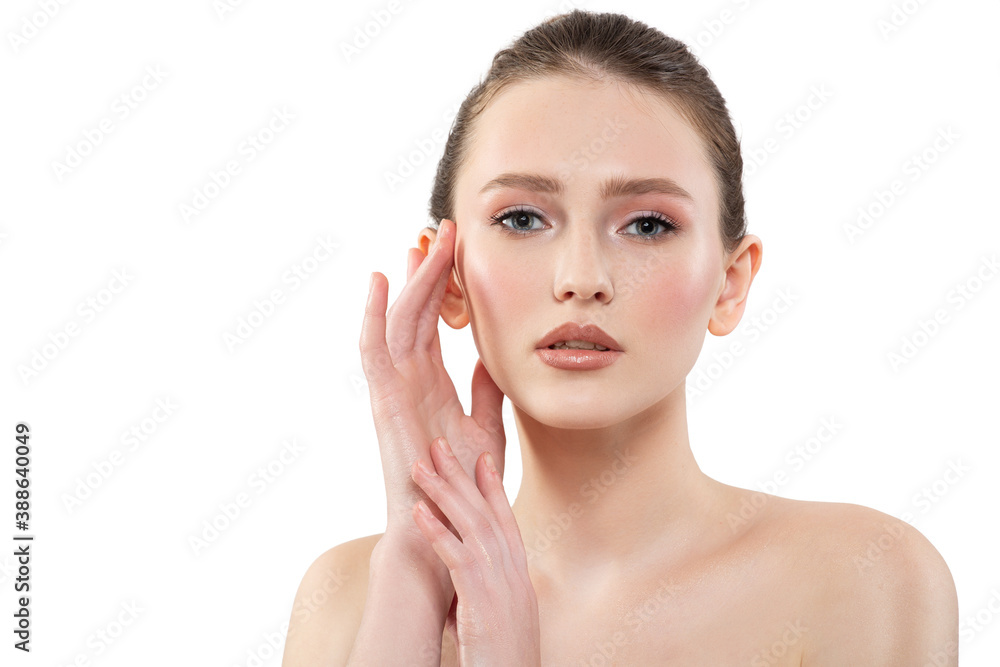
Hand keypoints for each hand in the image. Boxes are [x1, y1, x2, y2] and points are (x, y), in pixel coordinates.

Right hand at [359, 218, 506, 558]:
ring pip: (399, 320)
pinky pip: (374, 349)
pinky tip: (382, 279)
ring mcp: (394, 388)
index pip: (435, 321)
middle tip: (442, 229)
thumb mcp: (486, 425)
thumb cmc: (462, 483)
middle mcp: (408, 379)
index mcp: (431, 382)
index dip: (444, 284)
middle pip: (416, 311)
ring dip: (411, 281)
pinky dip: (374, 313)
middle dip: (429, 269)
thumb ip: (487, 390)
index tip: (458, 248)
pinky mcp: (384, 400)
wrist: (445, 523)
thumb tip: (492, 358)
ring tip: (423, 242)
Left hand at [411, 436, 540, 665]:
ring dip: (443, 492)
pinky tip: (418, 514)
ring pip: (471, 525)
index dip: (493, 488)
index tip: (481, 459)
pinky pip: (457, 558)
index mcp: (519, 575)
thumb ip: (486, 597)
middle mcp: (514, 572)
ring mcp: (500, 583)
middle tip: (439, 445)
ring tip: (420, 466)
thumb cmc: (505, 661)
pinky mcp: (483, 600)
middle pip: (485, 512)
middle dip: (461, 475)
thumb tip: (465, 592)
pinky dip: (438, 532)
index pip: (506, 520)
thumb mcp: (502, 621)